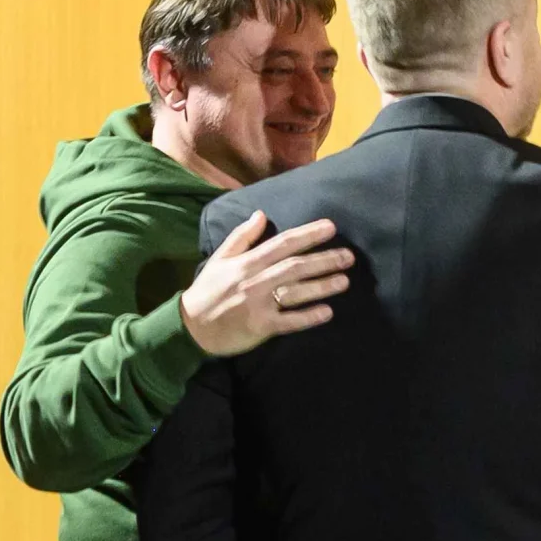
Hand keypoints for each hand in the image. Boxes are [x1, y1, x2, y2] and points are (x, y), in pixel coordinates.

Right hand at [180, 212, 355, 356]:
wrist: (191, 327)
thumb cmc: (208, 290)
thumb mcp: (220, 258)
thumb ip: (242, 236)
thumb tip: (261, 214)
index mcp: (247, 262)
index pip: (283, 244)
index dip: (308, 235)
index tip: (331, 228)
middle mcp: (256, 280)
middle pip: (296, 267)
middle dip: (324, 260)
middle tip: (349, 257)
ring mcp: (260, 304)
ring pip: (296, 292)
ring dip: (322, 286)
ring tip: (345, 281)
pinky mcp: (262, 326)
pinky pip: (290, 321)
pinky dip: (309, 317)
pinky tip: (328, 312)